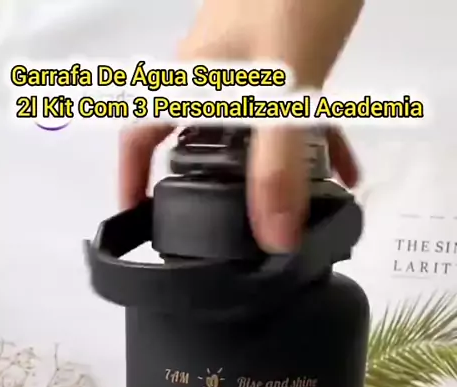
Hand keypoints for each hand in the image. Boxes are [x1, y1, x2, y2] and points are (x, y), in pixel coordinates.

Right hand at [119, 0, 361, 250]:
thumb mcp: (283, 92)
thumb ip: (278, 165)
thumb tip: (274, 239)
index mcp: (191, 82)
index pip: (141, 133)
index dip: (131, 177)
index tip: (135, 218)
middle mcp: (211, 78)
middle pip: (198, 142)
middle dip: (214, 188)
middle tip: (231, 229)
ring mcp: (247, 67)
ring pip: (250, 135)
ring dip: (276, 172)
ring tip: (304, 211)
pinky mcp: (282, 59)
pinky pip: (289, 115)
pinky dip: (312, 142)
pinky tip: (345, 167)